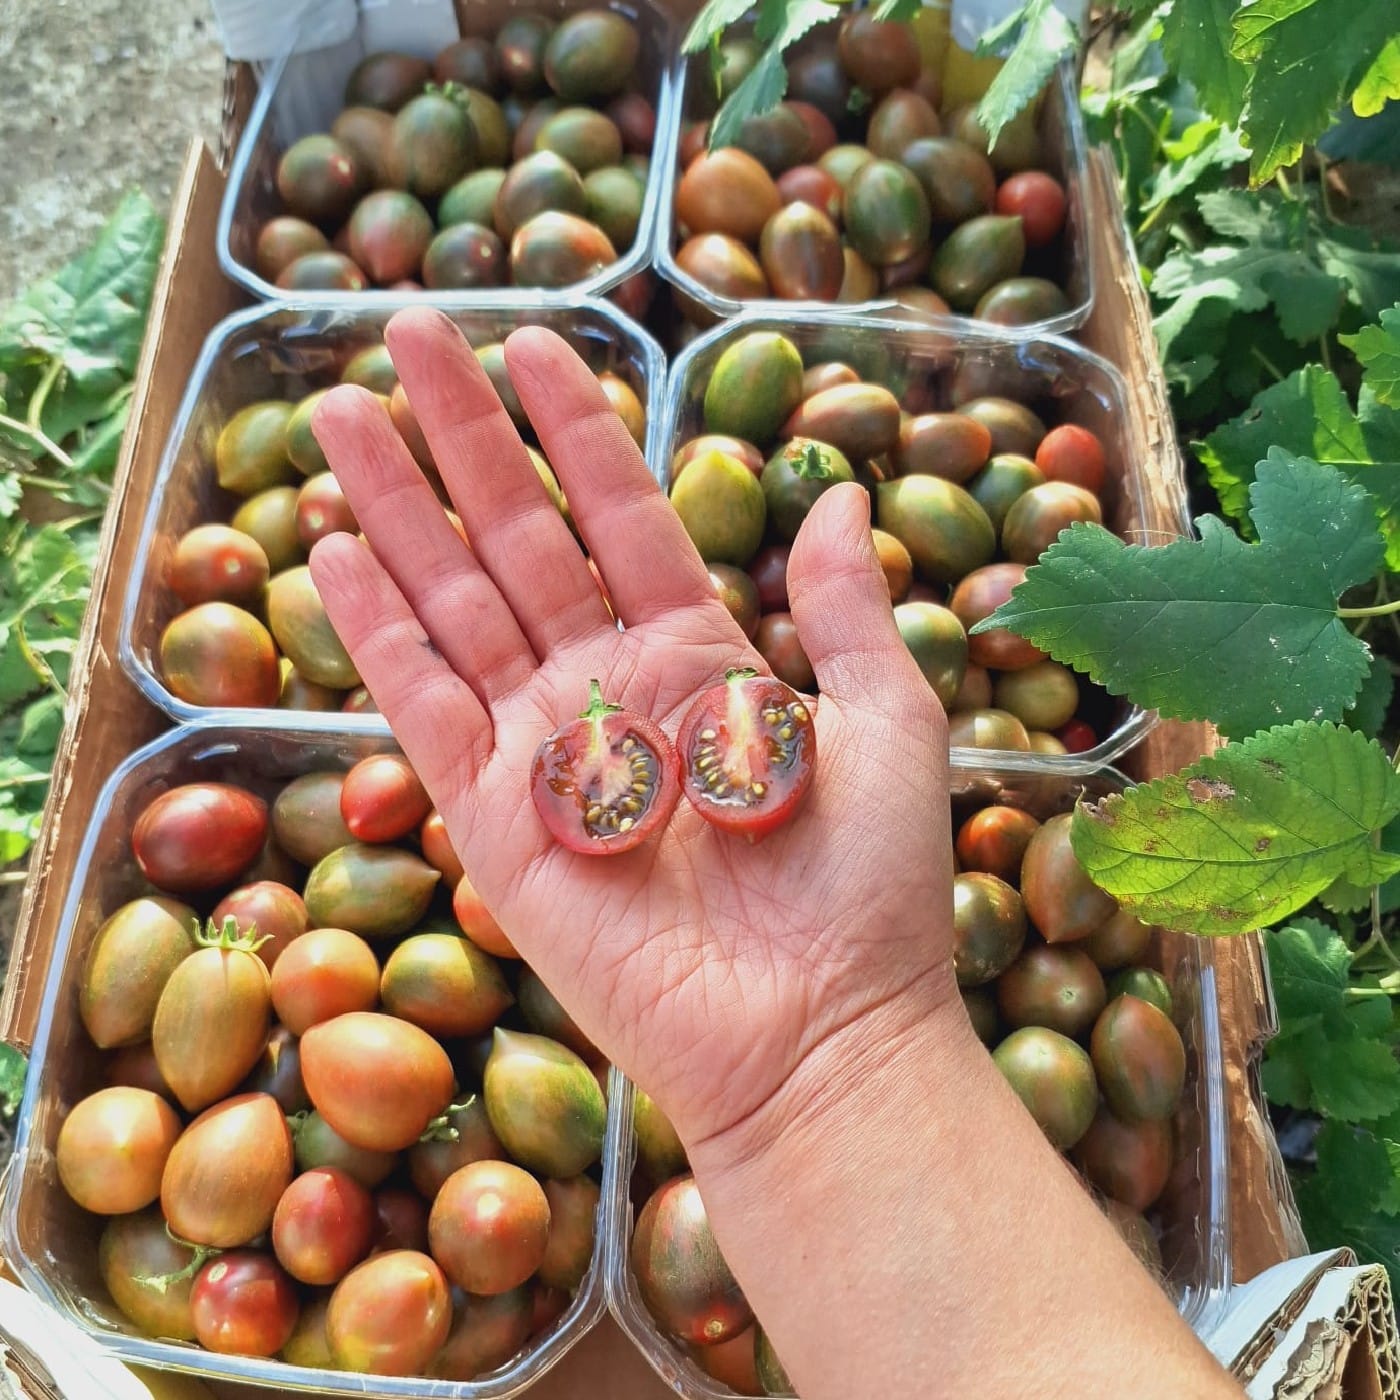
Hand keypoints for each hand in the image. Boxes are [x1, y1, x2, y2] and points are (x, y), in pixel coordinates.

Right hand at [308, 307, 956, 1156]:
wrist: (816, 1032)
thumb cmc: (868, 887)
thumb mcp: (886, 722)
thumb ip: (853, 610)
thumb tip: (842, 496)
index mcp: (701, 658)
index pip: (623, 516)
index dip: (578, 430)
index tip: (537, 342)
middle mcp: (610, 690)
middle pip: (520, 540)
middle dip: (465, 438)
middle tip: (410, 335)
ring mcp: (543, 751)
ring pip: (455, 605)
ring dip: (397, 512)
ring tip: (344, 418)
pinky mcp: (494, 819)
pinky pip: (424, 708)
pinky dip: (379, 632)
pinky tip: (333, 553)